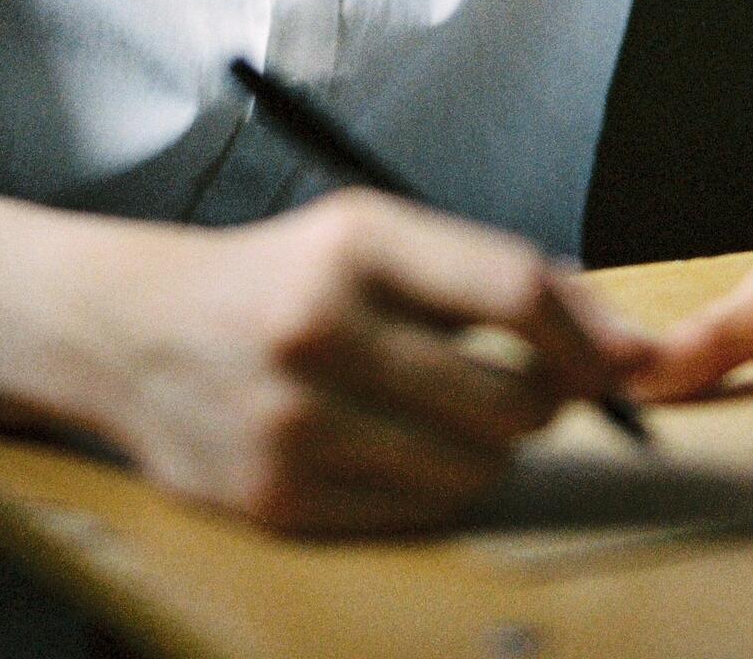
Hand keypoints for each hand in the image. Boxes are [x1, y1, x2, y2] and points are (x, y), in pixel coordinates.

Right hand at [57, 190, 655, 535]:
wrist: (133, 331)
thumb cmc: (279, 277)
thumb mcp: (371, 237)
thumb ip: (490, 275)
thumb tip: (619, 338)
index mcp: (357, 241)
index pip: (515, 291)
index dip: (587, 335)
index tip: (618, 361)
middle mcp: (324, 326)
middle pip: (510, 399)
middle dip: (542, 404)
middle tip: (525, 391)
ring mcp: (298, 420)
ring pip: (474, 470)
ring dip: (488, 452)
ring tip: (450, 419)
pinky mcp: (278, 496)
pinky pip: (417, 515)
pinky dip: (431, 490)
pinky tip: (395, 451)